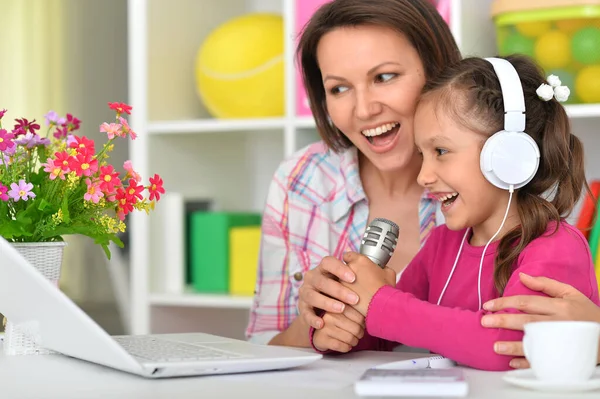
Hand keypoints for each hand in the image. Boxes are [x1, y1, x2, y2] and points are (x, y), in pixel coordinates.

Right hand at [298, 256, 359, 329]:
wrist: (320, 308)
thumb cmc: (338, 291)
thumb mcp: (344, 281)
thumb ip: (353, 275)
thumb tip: (371, 268)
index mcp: (322, 269)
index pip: (328, 262)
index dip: (339, 269)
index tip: (353, 278)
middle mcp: (311, 278)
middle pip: (321, 281)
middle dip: (338, 290)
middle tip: (355, 299)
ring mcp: (305, 293)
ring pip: (312, 296)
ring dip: (327, 303)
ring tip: (341, 309)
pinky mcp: (302, 308)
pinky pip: (305, 313)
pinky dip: (312, 318)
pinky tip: (321, 324)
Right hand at [312, 306, 364, 352]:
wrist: (316, 330)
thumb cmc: (333, 321)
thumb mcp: (342, 310)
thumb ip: (354, 308)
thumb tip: (372, 314)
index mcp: (337, 305)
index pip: (359, 317)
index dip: (363, 324)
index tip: (361, 325)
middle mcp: (329, 315)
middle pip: (356, 328)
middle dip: (360, 334)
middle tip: (358, 334)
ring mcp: (324, 327)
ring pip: (349, 338)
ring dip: (354, 342)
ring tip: (352, 340)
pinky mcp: (322, 339)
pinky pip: (341, 346)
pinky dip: (347, 348)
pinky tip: (346, 345)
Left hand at [343, 252, 395, 315]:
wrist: (381, 306)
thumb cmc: (386, 290)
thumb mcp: (389, 273)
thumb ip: (381, 267)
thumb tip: (380, 269)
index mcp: (359, 260)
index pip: (348, 255)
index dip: (351, 260)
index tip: (355, 265)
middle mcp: (348, 268)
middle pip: (343, 268)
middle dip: (348, 273)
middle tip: (357, 280)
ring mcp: (342, 282)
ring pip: (340, 280)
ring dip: (345, 284)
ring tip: (357, 291)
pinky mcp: (340, 294)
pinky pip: (340, 292)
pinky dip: (344, 294)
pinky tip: (354, 299)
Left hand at [481, 273, 599, 367]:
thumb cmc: (588, 314)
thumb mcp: (571, 293)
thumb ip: (546, 284)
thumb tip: (523, 276)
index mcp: (560, 306)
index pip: (526, 302)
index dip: (505, 303)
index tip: (488, 305)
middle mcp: (560, 323)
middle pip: (527, 321)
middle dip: (504, 321)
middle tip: (485, 321)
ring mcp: (562, 342)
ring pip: (535, 343)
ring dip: (513, 346)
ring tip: (495, 346)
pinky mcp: (565, 357)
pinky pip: (545, 361)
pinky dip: (528, 363)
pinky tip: (512, 362)